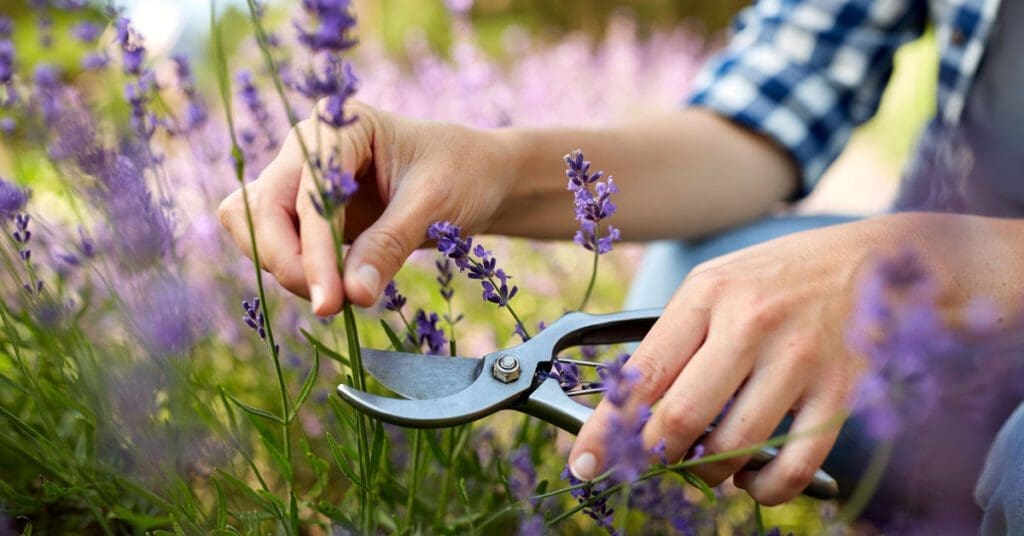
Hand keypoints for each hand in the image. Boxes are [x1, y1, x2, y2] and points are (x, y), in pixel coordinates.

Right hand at [218, 101, 515, 313]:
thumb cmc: (464, 175)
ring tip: (338, 297)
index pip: (306, 192)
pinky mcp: (304, 211)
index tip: (331, 301)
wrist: (479, 177)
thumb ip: (390, 245)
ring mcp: (302, 177)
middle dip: (287, 261)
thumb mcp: (434, 205)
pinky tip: (333, 288)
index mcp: (340, 125)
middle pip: (260, 207)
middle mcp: (309, 145)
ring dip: (286, 267)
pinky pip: (274, 243)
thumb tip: (351, 295)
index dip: (312, 250)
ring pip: (256, 226)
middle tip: (330, 305)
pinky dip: (293, 269)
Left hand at [568, 218, 891, 504]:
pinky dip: (764, 489)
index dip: (605, 429)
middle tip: (654, 462)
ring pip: (732, 448)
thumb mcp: (718, 284)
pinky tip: (754, 479)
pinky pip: (792, 467)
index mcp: (707, 295)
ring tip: (709, 463)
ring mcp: (798, 359)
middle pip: (680, 419)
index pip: (642, 375)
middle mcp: (749, 324)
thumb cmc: (781, 277)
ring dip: (709, 472)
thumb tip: (631, 407)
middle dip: (655, 456)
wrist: (875, 261)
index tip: (584, 463)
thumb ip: (676, 337)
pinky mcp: (839, 392)